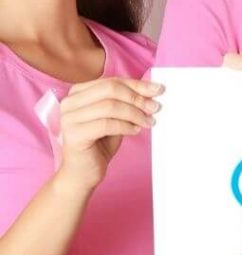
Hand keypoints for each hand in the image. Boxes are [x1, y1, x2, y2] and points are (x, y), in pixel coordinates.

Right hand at [54, 77, 163, 194]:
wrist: (82, 173)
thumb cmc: (99, 144)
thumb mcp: (115, 118)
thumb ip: (126, 103)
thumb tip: (151, 91)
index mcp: (78, 93)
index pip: (111, 81)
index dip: (137, 85)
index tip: (158, 89)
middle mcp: (70, 102)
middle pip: (110, 89)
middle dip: (137, 98)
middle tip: (155, 107)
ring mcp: (69, 118)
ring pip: (109, 106)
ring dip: (134, 113)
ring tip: (148, 122)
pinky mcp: (74, 134)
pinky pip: (106, 124)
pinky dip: (125, 126)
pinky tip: (135, 131)